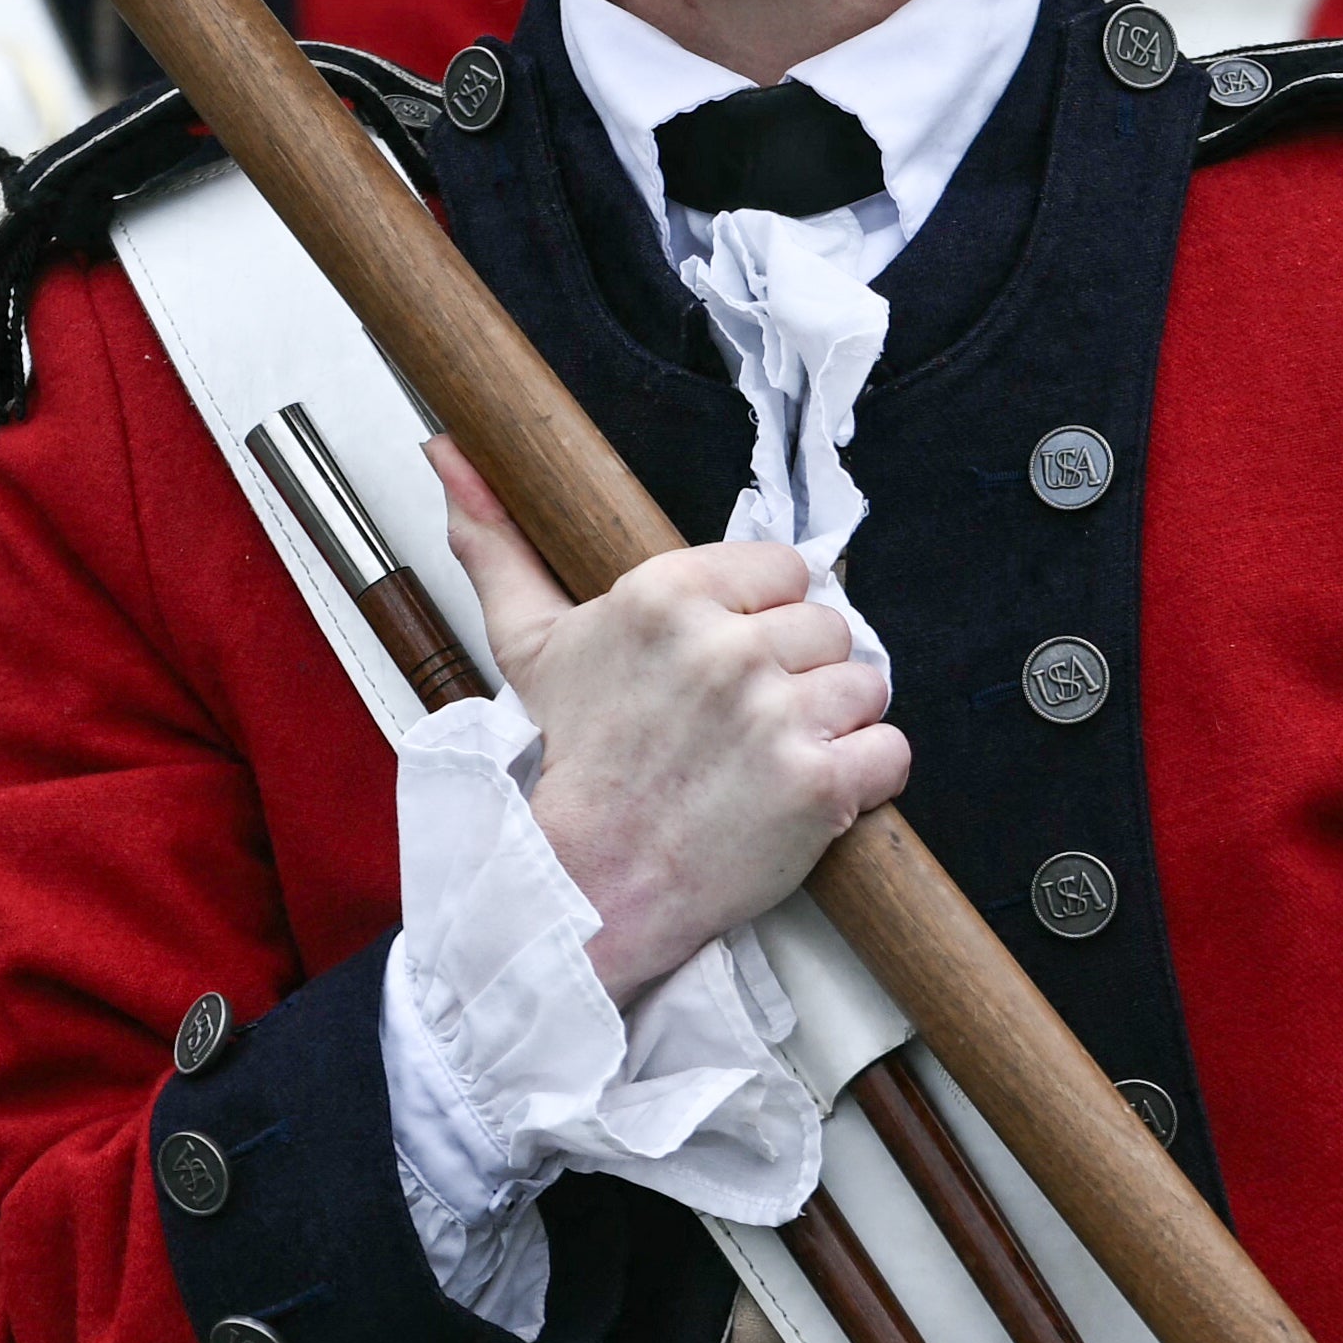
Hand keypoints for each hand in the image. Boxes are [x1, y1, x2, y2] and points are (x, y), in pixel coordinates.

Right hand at [436, 443, 901, 997]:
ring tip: (773, 757)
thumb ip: (498, 543)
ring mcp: (776, 716)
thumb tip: (451, 454)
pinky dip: (866, 776)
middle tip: (744, 722)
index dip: (765, 617)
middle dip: (799, 672)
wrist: (583, 887)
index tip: (730, 661)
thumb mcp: (528, 644)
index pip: (784, 567)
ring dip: (835, 723)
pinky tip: (812, 791)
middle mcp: (725, 647)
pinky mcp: (818, 785)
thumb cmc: (566, 768)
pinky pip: (891, 751)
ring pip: (866, 684)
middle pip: (829, 623)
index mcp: (665, 595)